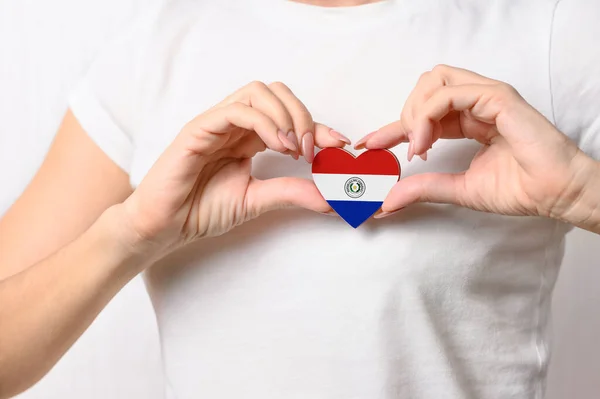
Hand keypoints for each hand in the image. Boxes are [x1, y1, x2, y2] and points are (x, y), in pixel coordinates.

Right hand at [119, 81, 349, 250]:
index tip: (339, 146)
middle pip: (278, 93)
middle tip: (314, 150)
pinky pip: (236, 110)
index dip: (319, 127)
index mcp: (249, 138)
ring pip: (258, 92)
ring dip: (286, 115)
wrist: (165, 226)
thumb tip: (331, 198)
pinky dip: (263, 122)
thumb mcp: (257, 200)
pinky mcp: (200, 128)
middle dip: (304, 116)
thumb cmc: (202, 209)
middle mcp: (236, 125)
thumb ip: (291, 193)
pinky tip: (278, 146)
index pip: (290, 117)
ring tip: (295, 149)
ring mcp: (217, 123)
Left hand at [355, 65, 596, 223]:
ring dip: (416, 112)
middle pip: (424, 86)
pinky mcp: (497, 97)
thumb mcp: (458, 189)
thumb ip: (423, 188)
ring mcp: (487, 96)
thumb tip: (386, 201)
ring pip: (434, 80)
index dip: (391, 127)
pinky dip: (429, 115)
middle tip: (406, 148)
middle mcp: (475, 103)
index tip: (369, 144)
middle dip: (405, 114)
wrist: (555, 193)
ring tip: (417, 146)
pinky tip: (426, 142)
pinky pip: (450, 92)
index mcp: (468, 120)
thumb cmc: (519, 189)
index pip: (422, 114)